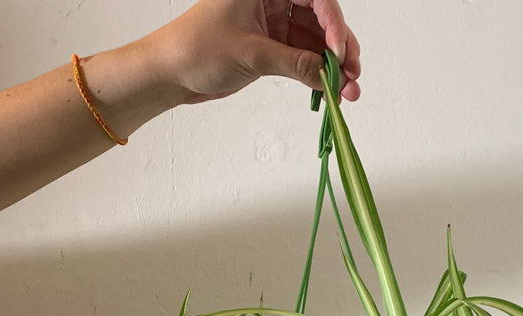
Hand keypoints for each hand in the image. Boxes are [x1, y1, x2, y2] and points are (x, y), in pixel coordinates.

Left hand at [154, 0, 360, 104]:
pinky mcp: (270, 48)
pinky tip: (329, 90)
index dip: (333, 21)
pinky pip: (301, 59)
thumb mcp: (250, 54)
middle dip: (338, 48)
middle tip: (351, 75)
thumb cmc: (195, 47)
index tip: (339, 51)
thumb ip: (292, 63)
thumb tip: (327, 74)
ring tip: (347, 91)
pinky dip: (315, 75)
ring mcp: (272, 25)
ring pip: (313, 42)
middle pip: (319, 18)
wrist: (170, 73)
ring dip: (331, 66)